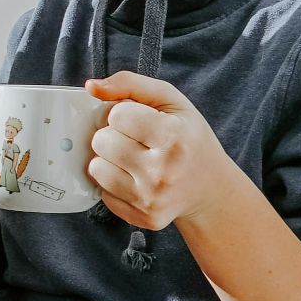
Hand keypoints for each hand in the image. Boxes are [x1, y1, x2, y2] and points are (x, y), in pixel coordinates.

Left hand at [86, 73, 241, 230]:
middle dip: (112, 135)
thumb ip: (130, 83)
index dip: (123, 113)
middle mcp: (164, 171)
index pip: (116, 115)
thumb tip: (90, 86)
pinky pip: (103, 193)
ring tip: (132, 158)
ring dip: (108, 159)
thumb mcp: (170, 101)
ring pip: (96, 168)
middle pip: (102, 141)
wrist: (210, 188)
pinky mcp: (145, 217)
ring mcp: (153, 198)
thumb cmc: (188, 137)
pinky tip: (135, 179)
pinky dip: (114, 183)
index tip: (139, 120)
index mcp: (175, 136)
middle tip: (135, 140)